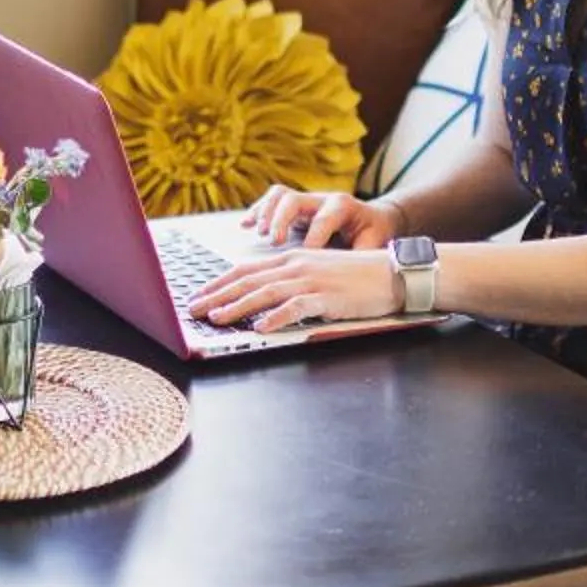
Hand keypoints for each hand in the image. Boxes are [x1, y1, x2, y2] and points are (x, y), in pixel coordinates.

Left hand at [190, 237, 398, 329]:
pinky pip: (297, 307)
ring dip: (239, 307)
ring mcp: (312, 280)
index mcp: (291, 258)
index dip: (219, 282)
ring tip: (218, 319)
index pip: (246, 269)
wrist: (392, 273)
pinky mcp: (328, 297)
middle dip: (218, 295)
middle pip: (249, 280)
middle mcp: (297, 265)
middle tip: (195, 310)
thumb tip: (263, 298)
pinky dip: (278, 317)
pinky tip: (262, 327)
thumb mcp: (317, 271)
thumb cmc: (356, 276)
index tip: (199, 294)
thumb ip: (291, 280)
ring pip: (267, 292)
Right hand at [242, 186, 401, 251]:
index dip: (313, 238)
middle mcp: (322, 199)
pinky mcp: (295, 206)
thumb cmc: (373, 235)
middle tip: (275, 242)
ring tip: (259, 233)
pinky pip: (271, 200)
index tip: (305, 257)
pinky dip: (257, 212)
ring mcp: (306, 200)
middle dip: (282, 220)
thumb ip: (361, 258)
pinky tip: (245, 226)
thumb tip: (349, 276)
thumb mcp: (373, 245)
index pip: (324, 219)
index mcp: (343, 206)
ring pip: (280, 196)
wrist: (375, 218)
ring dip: (266, 213)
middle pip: (294, 200)